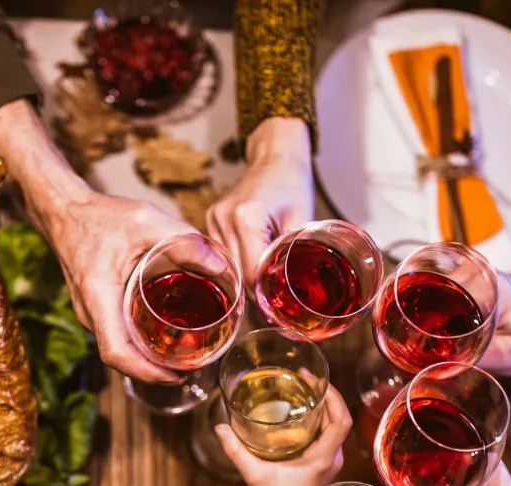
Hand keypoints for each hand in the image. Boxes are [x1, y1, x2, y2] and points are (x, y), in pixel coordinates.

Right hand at [40, 193, 201, 382]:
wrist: (64, 212)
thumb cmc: (99, 216)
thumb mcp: (146, 222)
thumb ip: (184, 241)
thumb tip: (222, 266)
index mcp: (99, 295)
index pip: (116, 351)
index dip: (145, 371)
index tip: (175, 375)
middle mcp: (90, 312)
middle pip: (121, 358)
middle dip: (154, 370)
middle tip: (192, 367)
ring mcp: (89, 314)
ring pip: (119, 350)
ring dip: (147, 359)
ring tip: (183, 357)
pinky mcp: (95, 310)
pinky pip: (116, 337)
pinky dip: (139, 344)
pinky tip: (163, 337)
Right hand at [208, 117, 313, 284]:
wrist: (276, 157)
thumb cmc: (292, 184)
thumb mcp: (300, 221)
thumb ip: (291, 256)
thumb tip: (288, 291)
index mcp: (247, 218)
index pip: (250, 273)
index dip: (264, 292)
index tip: (276, 303)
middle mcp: (224, 218)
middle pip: (235, 273)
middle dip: (254, 288)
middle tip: (272, 299)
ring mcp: (213, 218)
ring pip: (225, 266)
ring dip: (243, 276)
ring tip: (262, 279)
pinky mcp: (210, 219)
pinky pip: (220, 253)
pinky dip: (235, 262)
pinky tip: (249, 263)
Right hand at [215, 390, 351, 485]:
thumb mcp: (254, 475)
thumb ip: (236, 451)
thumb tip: (220, 427)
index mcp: (322, 458)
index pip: (341, 420)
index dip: (334, 396)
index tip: (317, 381)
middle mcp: (332, 457)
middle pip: (339, 418)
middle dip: (327, 395)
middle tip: (306, 379)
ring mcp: (330, 461)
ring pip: (335, 426)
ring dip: (324, 406)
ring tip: (304, 390)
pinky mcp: (323, 464)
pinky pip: (328, 435)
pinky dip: (320, 419)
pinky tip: (302, 412)